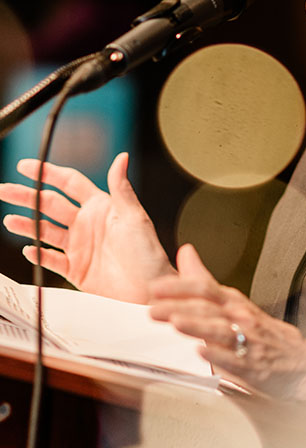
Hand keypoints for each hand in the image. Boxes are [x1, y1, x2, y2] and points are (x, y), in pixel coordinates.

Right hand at [0, 153, 173, 302]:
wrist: (150, 291)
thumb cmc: (148, 253)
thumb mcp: (135, 217)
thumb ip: (121, 188)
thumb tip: (122, 157)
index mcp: (101, 206)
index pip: (69, 183)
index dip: (48, 173)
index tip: (27, 166)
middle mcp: (87, 223)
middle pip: (50, 204)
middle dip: (27, 196)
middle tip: (5, 189)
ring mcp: (80, 246)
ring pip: (46, 230)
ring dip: (27, 223)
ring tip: (10, 219)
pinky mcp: (76, 269)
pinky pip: (51, 259)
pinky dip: (39, 254)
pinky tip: (28, 248)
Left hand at [149, 244, 305, 398]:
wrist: (300, 362)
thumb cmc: (262, 331)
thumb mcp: (233, 300)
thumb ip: (205, 279)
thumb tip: (186, 252)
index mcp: (232, 301)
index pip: (203, 288)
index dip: (178, 286)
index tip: (155, 287)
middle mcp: (239, 317)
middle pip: (206, 307)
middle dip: (178, 307)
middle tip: (152, 308)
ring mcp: (247, 340)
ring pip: (219, 330)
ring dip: (196, 326)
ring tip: (176, 323)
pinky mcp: (252, 366)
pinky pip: (234, 360)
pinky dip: (217, 355)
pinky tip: (201, 352)